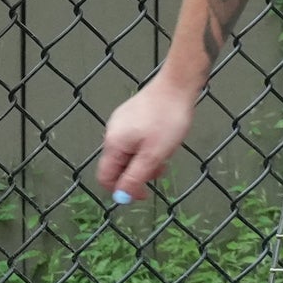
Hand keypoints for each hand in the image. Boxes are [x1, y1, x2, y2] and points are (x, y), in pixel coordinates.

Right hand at [96, 73, 202, 202]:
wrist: (177, 85)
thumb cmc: (167, 120)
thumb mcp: (153, 155)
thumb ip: (135, 177)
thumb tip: (121, 197)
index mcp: (114, 144)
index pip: (106, 177)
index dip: (122, 191)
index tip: (144, 193)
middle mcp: (112, 133)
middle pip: (118, 165)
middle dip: (138, 173)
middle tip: (161, 169)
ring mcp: (120, 122)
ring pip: (128, 153)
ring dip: (145, 161)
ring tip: (165, 154)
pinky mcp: (131, 115)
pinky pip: (134, 140)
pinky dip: (146, 147)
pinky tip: (163, 141)